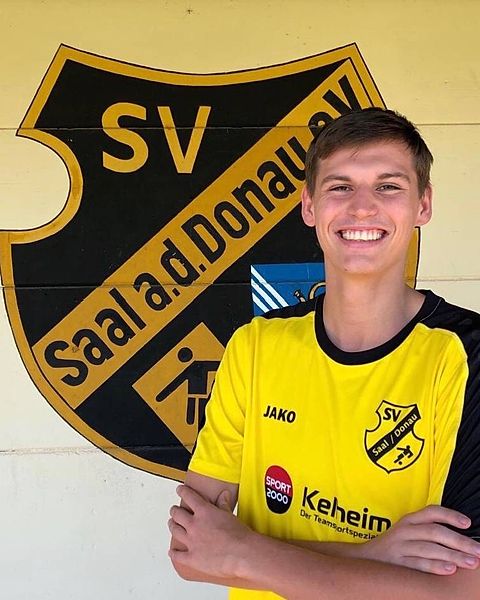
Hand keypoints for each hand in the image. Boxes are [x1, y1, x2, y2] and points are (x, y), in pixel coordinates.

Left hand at [168, 485, 252, 578]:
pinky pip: (178, 555)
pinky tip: (172, 552)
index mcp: (204, 512)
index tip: (179, 489)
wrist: (241, 554)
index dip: (182, 491)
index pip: (189, 496)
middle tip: (174, 510)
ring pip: (175, 531)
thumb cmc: (238, 535)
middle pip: (177, 514)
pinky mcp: (192, 558)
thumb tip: (224, 494)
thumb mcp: (230, 514)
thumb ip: (223, 504)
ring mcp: (191, 542)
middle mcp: (194, 525)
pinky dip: (173, 553)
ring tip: (171, 524)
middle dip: (174, 511)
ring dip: (172, 526)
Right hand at [359, 505, 479, 574]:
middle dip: (459, 541)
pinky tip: (450, 570)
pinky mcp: (397, 564)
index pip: (431, 512)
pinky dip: (435, 566)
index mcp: (409, 520)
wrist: (363, 559)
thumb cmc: (393, 547)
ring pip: (429, 548)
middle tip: (478, 550)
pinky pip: (418, 564)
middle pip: (434, 532)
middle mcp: (405, 531)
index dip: (450, 515)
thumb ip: (427, 532)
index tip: (468, 523)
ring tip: (471, 562)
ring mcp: (400, 547)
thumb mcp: (406, 533)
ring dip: (453, 555)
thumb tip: (458, 539)